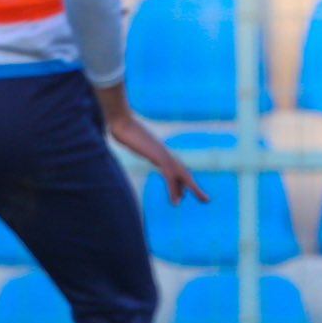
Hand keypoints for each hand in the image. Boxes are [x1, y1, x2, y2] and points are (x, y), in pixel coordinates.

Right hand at [97, 84, 209, 205]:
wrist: (120, 121)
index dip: (179, 181)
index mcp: (157, 150)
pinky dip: (174, 189)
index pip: (173, 168)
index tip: (182, 195)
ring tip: (199, 202)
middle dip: (194, 186)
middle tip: (206, 200)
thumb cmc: (118, 127)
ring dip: (192, 189)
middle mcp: (164, 152)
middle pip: (183, 171)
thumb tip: (115, 136)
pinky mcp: (159, 157)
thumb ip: (124, 139)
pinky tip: (176, 201)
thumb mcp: (124, 138)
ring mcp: (163, 154)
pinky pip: (170, 176)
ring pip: (182, 175)